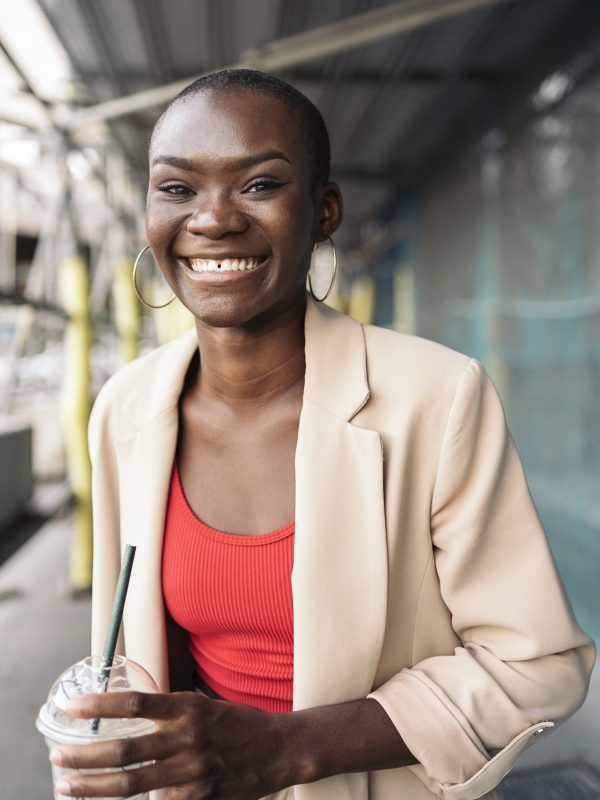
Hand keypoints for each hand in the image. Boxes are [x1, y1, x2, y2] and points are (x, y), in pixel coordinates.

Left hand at [49, 690, 293, 798]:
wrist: (278, 750)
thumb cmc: (236, 723)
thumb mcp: (202, 704)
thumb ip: (169, 712)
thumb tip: (128, 713)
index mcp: (187, 708)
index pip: (135, 701)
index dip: (99, 704)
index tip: (71, 706)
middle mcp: (187, 738)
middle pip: (123, 748)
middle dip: (83, 755)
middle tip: (57, 755)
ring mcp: (191, 772)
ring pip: (130, 783)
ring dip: (92, 786)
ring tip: (67, 784)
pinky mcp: (198, 797)